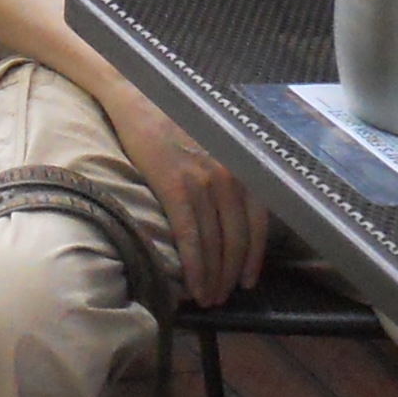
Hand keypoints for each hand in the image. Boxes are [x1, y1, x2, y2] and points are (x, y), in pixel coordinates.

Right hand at [101, 83, 259, 307]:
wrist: (139, 97)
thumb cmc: (172, 122)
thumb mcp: (213, 147)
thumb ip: (227, 178)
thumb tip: (231, 219)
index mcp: (242, 167)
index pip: (258, 225)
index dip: (253, 258)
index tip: (248, 281)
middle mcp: (230, 175)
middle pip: (238, 240)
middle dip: (232, 274)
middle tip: (224, 297)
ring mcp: (204, 181)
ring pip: (215, 243)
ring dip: (213, 277)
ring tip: (208, 298)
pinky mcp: (175, 186)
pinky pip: (190, 236)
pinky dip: (194, 266)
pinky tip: (193, 284)